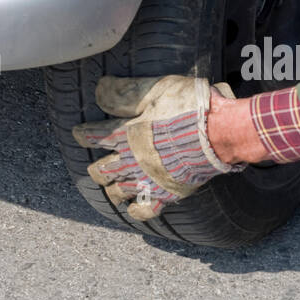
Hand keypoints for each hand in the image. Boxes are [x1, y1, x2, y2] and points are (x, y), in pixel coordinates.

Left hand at [71, 75, 243, 220]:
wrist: (220, 132)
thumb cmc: (190, 107)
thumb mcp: (156, 89)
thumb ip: (125, 92)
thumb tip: (98, 90)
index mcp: (126, 134)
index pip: (95, 136)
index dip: (84, 134)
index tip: (79, 134)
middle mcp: (132, 160)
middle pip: (101, 170)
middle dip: (96, 167)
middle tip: (97, 165)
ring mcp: (148, 180)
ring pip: (117, 191)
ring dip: (112, 188)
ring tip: (113, 186)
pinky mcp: (167, 193)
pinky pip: (144, 210)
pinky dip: (136, 209)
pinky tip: (133, 206)